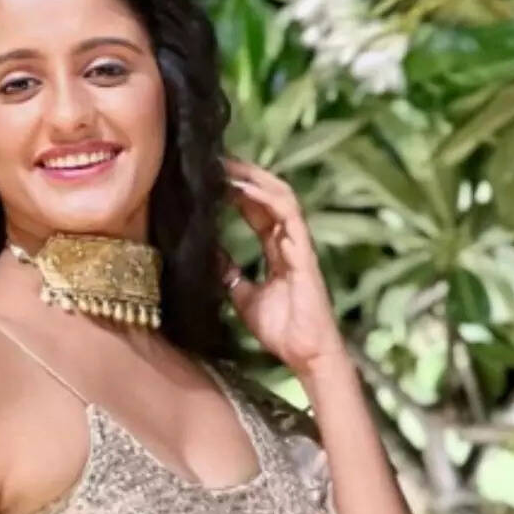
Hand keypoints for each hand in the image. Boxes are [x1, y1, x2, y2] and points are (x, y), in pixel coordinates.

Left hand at [219, 156, 348, 379]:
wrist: (305, 354)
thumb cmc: (282, 330)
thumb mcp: (243, 297)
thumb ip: (229, 274)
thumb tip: (207, 254)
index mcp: (277, 250)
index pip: (257, 209)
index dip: (237, 190)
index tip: (212, 176)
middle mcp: (289, 241)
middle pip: (269, 195)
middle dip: (244, 174)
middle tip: (216, 159)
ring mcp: (299, 244)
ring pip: (281, 197)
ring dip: (254, 178)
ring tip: (227, 165)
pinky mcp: (304, 252)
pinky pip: (288, 216)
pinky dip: (266, 198)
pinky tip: (244, 188)